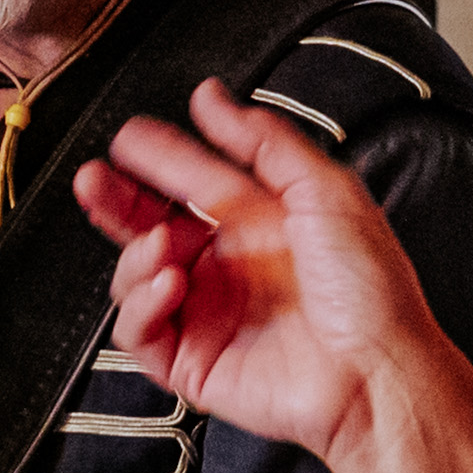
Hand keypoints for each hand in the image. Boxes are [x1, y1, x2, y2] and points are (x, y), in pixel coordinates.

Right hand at [79, 84, 472, 472]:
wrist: (378, 373)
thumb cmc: (372, 292)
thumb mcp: (326, 192)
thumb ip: (265, 140)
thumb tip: (215, 99)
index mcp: (261, 223)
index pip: (192, 181)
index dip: (157, 158)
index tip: (128, 137)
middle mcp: (231, 266)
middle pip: (151, 224)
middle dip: (116, 201)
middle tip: (94, 180)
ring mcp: (210, 314)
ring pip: (138, 276)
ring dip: (135, 254)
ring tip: (158, 242)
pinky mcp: (195, 361)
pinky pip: (140, 332)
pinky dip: (140, 305)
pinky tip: (168, 284)